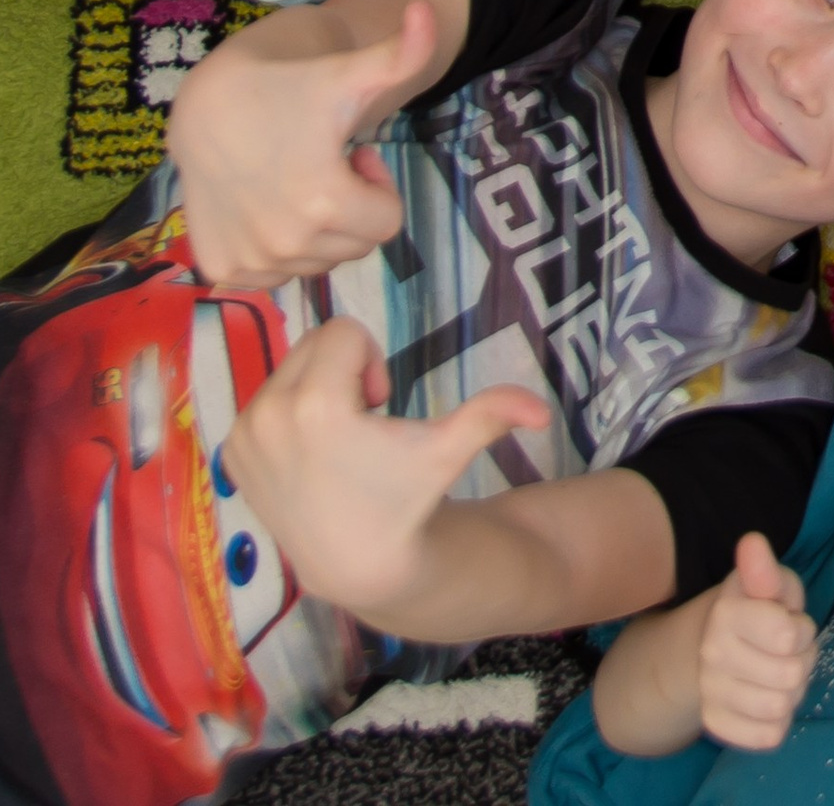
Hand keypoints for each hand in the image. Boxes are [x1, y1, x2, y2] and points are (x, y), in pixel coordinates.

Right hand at [167, 0, 434, 286]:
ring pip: (315, 263)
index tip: (354, 154)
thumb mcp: (350, 72)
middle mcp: (283, 244)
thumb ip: (402, 52)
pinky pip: (274, 276)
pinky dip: (277, 248)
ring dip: (316, 228)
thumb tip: (427, 10)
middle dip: (351, 207)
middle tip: (325, 164)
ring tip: (293, 178)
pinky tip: (263, 203)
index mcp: (323, 203)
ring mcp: (249, 262)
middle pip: (352, 246)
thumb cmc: (289, 85)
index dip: (378, 186)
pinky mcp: (222, 268)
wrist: (208, 100)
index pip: (387, 224)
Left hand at [218, 317, 548, 621]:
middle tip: (364, 421)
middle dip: (346, 370)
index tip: (380, 405)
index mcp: (315, 405)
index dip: (373, 362)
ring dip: (318, 388)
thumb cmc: (404, 496)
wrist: (355, 560)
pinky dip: (289, 412)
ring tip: (338, 439)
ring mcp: (243, 436)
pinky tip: (311, 452)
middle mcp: (267, 414)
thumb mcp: (449, 450)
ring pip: (289, 368)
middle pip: (315, 344)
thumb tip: (544, 413)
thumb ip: (492, 415)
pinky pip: (265, 397)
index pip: (344, 332)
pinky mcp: (230, 453)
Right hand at [697, 533, 815, 748]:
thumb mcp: (770, 583)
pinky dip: (779, 721)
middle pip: (790, 676)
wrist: (723, 643)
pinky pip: (767, 736)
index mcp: (725, 615)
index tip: (791, 622)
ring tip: (782, 671)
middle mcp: (710, 656)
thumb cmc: (761, 607)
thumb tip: (752, 543)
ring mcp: (710, 693)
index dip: (802, 631)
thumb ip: (765, 569)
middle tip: (791, 650)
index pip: (788, 637)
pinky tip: (770, 699)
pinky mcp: (717, 725)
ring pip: (780, 707)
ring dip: (793, 691)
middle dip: (803, 660)